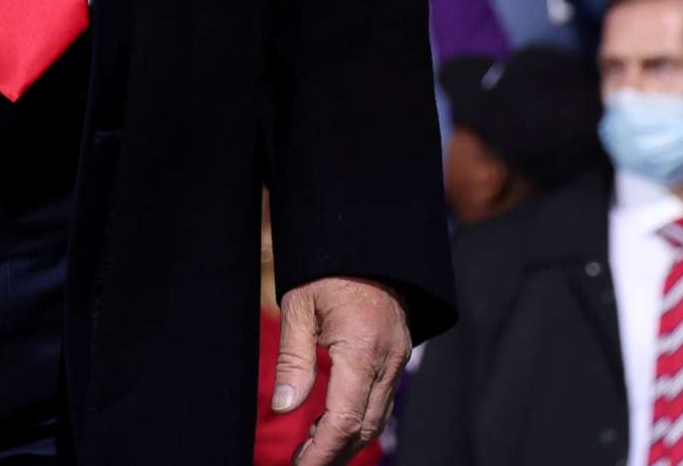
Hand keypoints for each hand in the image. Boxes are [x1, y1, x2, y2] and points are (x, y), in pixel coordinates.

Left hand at [273, 276, 410, 464]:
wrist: (367, 240)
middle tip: (302, 463)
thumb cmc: (327, 269)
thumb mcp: (299, 307)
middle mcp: (387, 360)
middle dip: (334, 453)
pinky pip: (382, 399)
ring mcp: (397, 358)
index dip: (322, 451)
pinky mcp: (397, 355)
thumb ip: (294, 360)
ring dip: (347, 440)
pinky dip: (359, 419)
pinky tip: (331, 422)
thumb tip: (284, 406)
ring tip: (311, 449)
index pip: (345, 419)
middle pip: (365, 427)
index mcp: (362, 349)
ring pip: (377, 418)